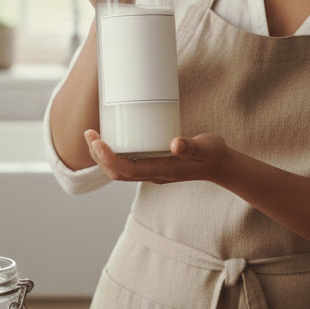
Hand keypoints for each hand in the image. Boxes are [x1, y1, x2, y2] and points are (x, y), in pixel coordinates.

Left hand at [84, 130, 230, 184]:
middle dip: (99, 156)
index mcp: (163, 171)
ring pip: (119, 171)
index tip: (97, 141)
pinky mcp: (152, 166)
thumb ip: (192, 146)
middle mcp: (153, 175)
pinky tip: (111, 141)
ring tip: (93, 137)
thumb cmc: (213, 154)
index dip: (109, 158)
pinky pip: (126, 165)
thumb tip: (175, 144)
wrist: (220, 165)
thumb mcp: (206, 147)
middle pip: (117, 173)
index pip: (128, 169)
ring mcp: (152, 173)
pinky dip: (113, 155)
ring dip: (102, 157)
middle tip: (89, 133)